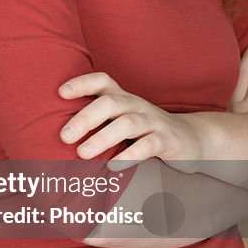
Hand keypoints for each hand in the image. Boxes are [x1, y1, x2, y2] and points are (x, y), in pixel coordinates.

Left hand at [57, 73, 207, 169]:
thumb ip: (96, 122)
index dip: (81, 83)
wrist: (191, 138)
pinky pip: (148, 145)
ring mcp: (153, 122)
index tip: (60, 93)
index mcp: (122, 98)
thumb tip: (55, 136)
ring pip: (127, 124)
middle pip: (109, 103)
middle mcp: (136, 105)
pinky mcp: (168, 141)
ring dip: (102, 138)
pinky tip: (113, 166)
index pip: (102, 81)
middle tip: (64, 136)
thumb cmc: (144, 130)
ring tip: (82, 154)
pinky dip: (130, 156)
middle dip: (85, 118)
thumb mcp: (121, 119)